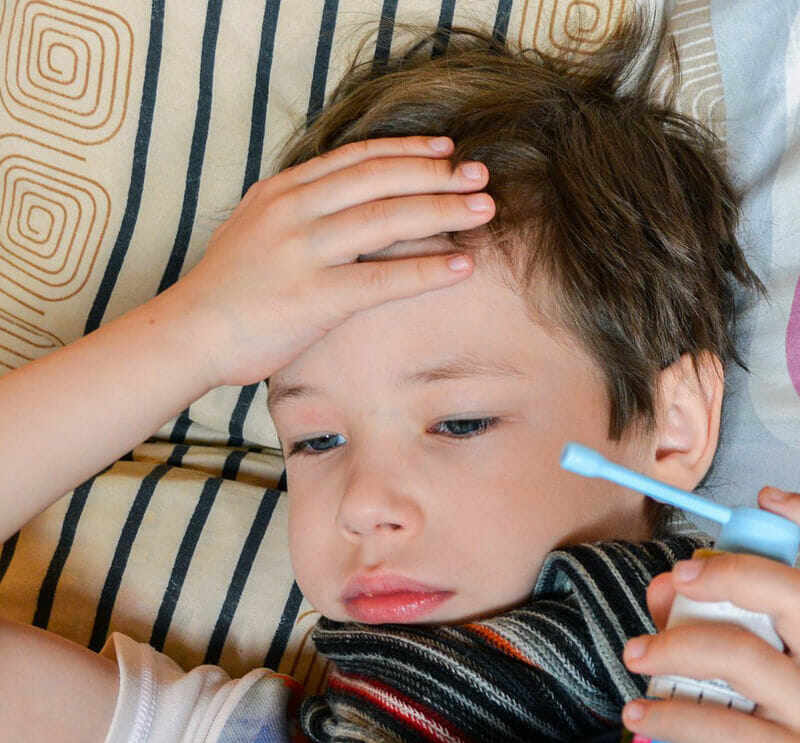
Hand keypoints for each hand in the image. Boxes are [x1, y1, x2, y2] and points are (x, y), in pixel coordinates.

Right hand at [171, 136, 494, 387]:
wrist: (189, 333)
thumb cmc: (227, 290)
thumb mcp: (255, 229)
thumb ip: (298, 211)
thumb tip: (343, 203)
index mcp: (283, 191)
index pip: (356, 158)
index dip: (407, 151)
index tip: (446, 149)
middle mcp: (295, 211)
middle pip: (380, 179)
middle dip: (437, 174)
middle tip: (481, 175)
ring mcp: (303, 253)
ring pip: (387, 220)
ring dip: (443, 210)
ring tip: (485, 210)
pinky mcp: (313, 298)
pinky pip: (382, 280)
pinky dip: (427, 270)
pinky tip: (462, 267)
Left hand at [620, 487, 799, 742]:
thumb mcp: (764, 695)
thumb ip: (726, 636)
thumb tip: (666, 588)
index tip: (767, 499)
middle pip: (789, 595)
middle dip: (723, 576)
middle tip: (674, 583)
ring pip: (740, 655)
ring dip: (673, 646)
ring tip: (635, 656)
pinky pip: (718, 726)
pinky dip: (665, 716)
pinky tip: (634, 717)